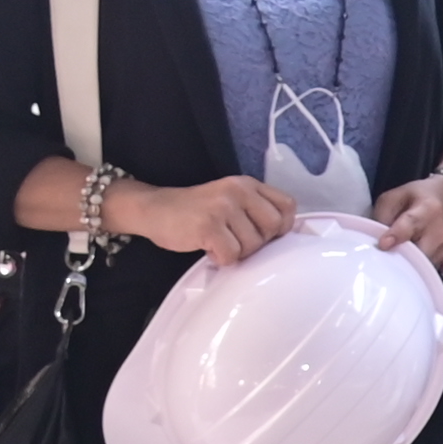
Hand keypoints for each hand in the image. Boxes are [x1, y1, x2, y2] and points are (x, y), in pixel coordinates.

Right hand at [118, 175, 296, 264]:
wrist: (155, 209)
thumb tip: (283, 240)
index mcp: (248, 185)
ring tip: (219, 243)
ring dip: (237, 252)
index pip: (287, 206)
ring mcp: (223, 207)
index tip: (264, 235)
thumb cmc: (196, 212)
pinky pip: (231, 255)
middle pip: (273, 227)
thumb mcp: (230, 201)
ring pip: (253, 245)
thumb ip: (255, 211)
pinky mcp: (208, 226)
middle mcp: (239, 191)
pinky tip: (209, 250)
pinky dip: (221, 259)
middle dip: (259, 242)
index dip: (281, 227)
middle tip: (237, 242)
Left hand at [378, 167, 442, 263]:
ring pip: (419, 265)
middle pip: (418, 252)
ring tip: (388, 260)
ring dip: (403, 265)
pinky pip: (422, 270)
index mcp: (427, 208)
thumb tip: (374, 238)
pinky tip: (399, 263)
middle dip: (399, 257)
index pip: (411, 223)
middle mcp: (439, 231)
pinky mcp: (441, 260)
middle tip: (380, 258)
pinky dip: (409, 269)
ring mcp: (442, 248)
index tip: (383, 245)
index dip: (396, 235)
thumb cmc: (417, 197)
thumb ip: (383, 215)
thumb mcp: (394, 197)